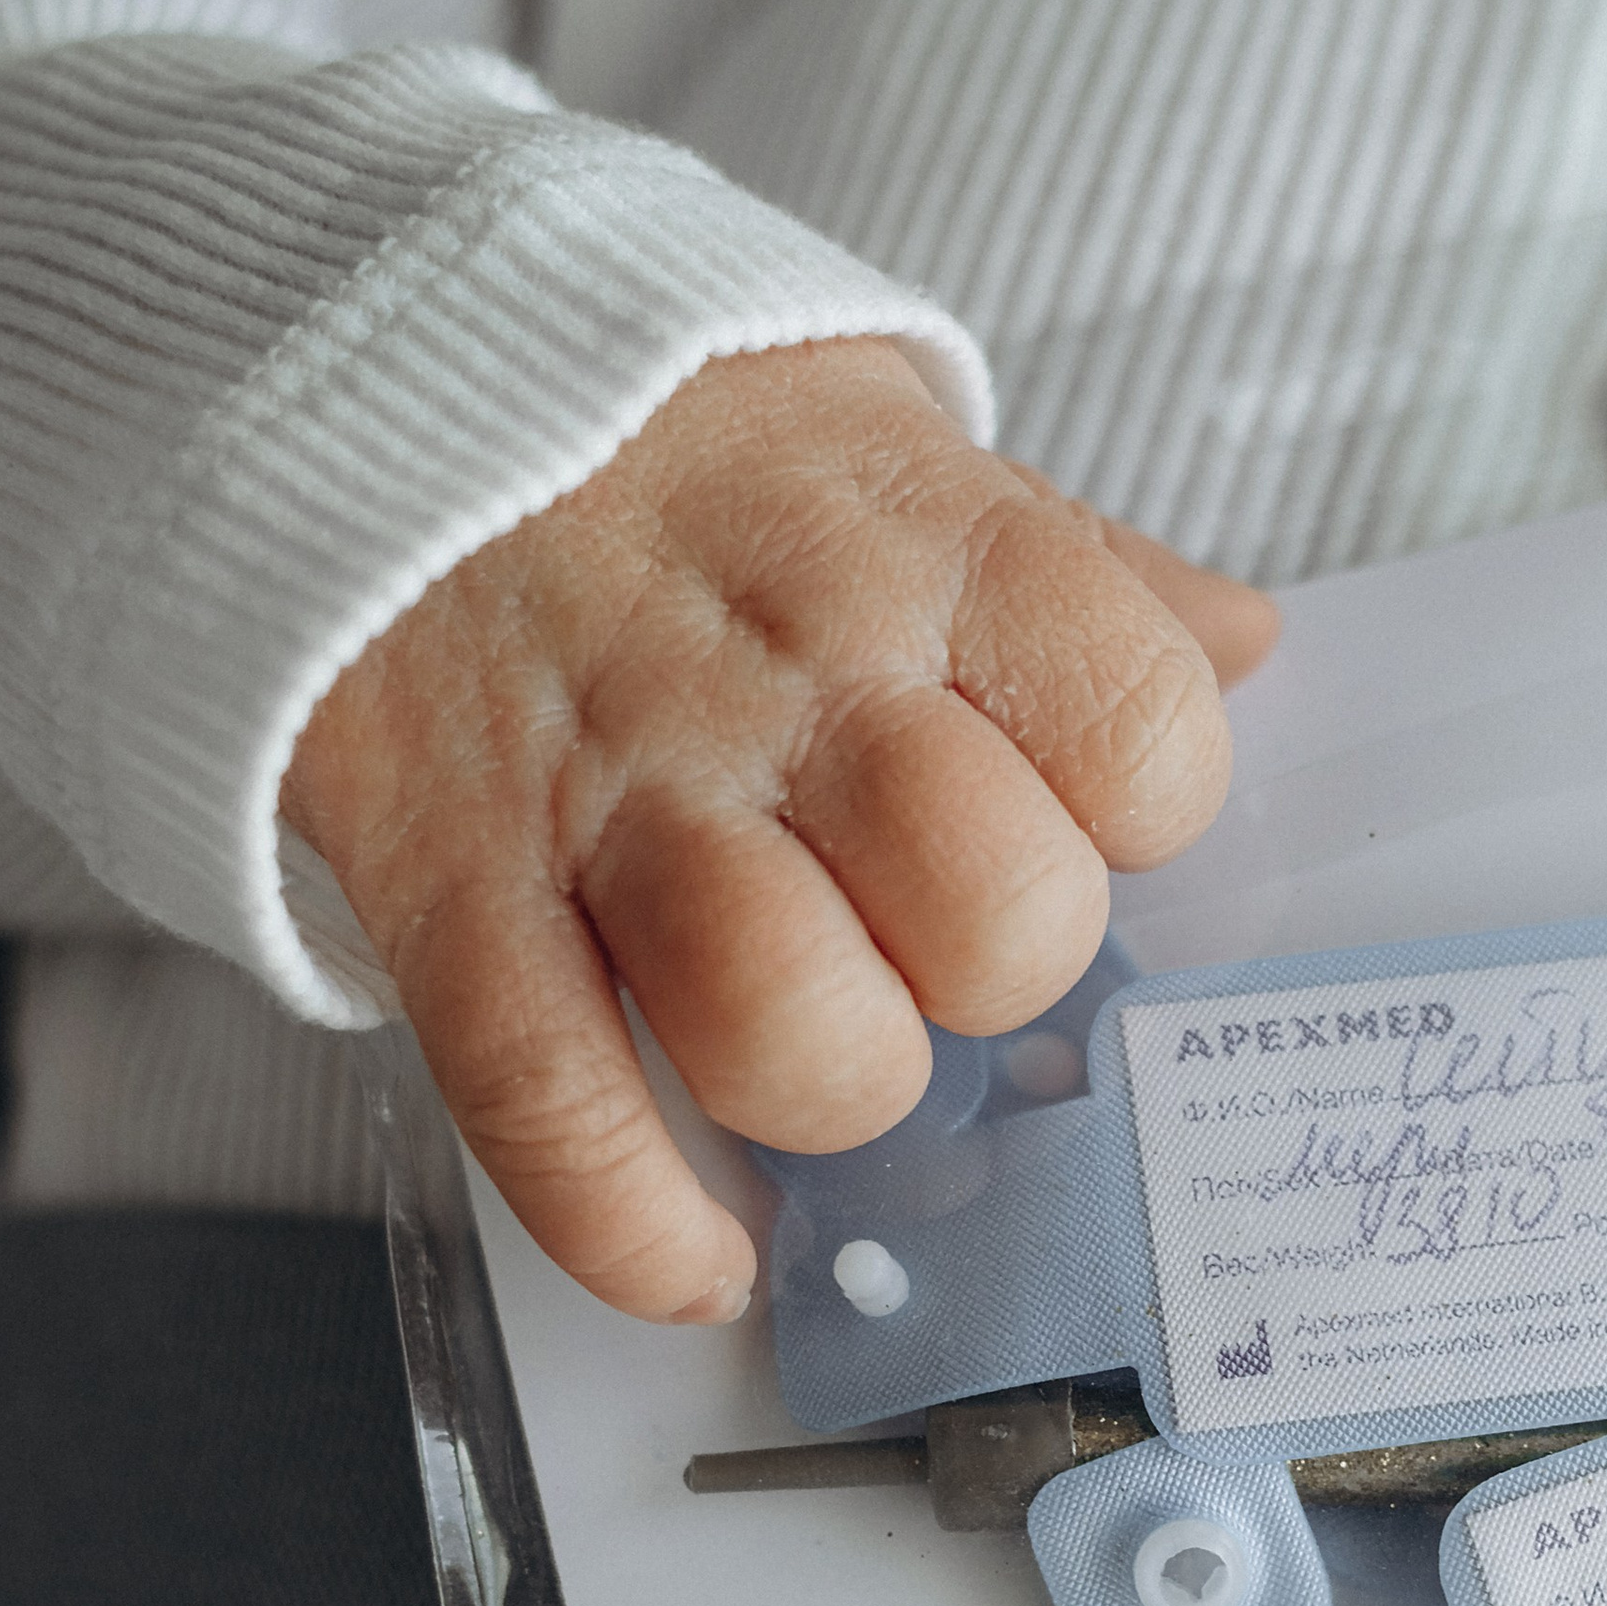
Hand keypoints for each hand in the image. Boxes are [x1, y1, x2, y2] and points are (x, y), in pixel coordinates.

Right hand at [283, 338, 1275, 1320]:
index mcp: (937, 548)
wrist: (366, 356)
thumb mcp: (900, 434)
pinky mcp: (450, 879)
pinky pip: (554, 1109)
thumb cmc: (672, 429)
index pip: (1146, 737)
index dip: (1142, 816)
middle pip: (997, 915)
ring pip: (790, 1026)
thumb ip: (1081, 563)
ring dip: (833, 1080)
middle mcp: (793, 674)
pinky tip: (704, 1249)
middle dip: (994, 972)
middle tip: (933, 934)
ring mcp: (613, 788)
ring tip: (821, 1040)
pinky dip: (638, 1227)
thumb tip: (1241, 650)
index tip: (1077, 815)